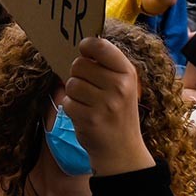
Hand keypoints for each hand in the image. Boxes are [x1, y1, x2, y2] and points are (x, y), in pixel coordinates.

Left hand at [61, 36, 151, 175]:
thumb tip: (83, 44)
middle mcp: (119, 86)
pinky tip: (85, 116)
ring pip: (71, 84)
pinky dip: (72, 109)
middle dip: (78, 75)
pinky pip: (67, 102)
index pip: (100, 46)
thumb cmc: (118, 113)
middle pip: (79, 64)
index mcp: (127, 73)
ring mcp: (105, 104)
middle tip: (89, 88)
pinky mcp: (90, 119)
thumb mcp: (123, 86)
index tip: (84, 51)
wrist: (122, 151)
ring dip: (74, 94)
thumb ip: (107, 65)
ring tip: (88, 104)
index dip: (87, 46)